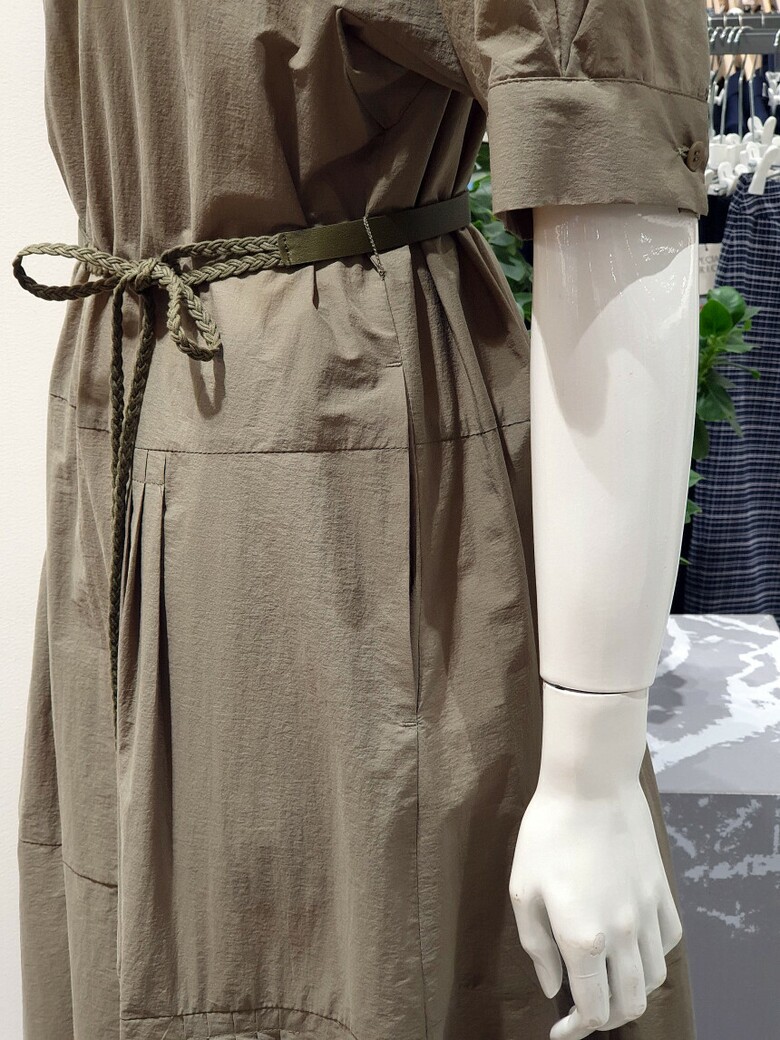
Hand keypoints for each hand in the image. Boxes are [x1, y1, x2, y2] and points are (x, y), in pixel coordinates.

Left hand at [508, 778, 683, 1039]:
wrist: (590, 785)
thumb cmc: (547, 833)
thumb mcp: (524, 890)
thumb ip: (537, 947)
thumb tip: (553, 986)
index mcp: (583, 939)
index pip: (592, 1009)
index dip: (576, 1029)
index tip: (561, 1030)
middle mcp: (624, 935)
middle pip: (630, 1004)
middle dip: (606, 1018)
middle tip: (584, 1009)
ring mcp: (648, 913)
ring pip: (655, 979)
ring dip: (633, 992)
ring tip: (610, 982)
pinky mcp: (662, 892)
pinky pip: (669, 942)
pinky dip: (655, 957)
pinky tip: (634, 946)